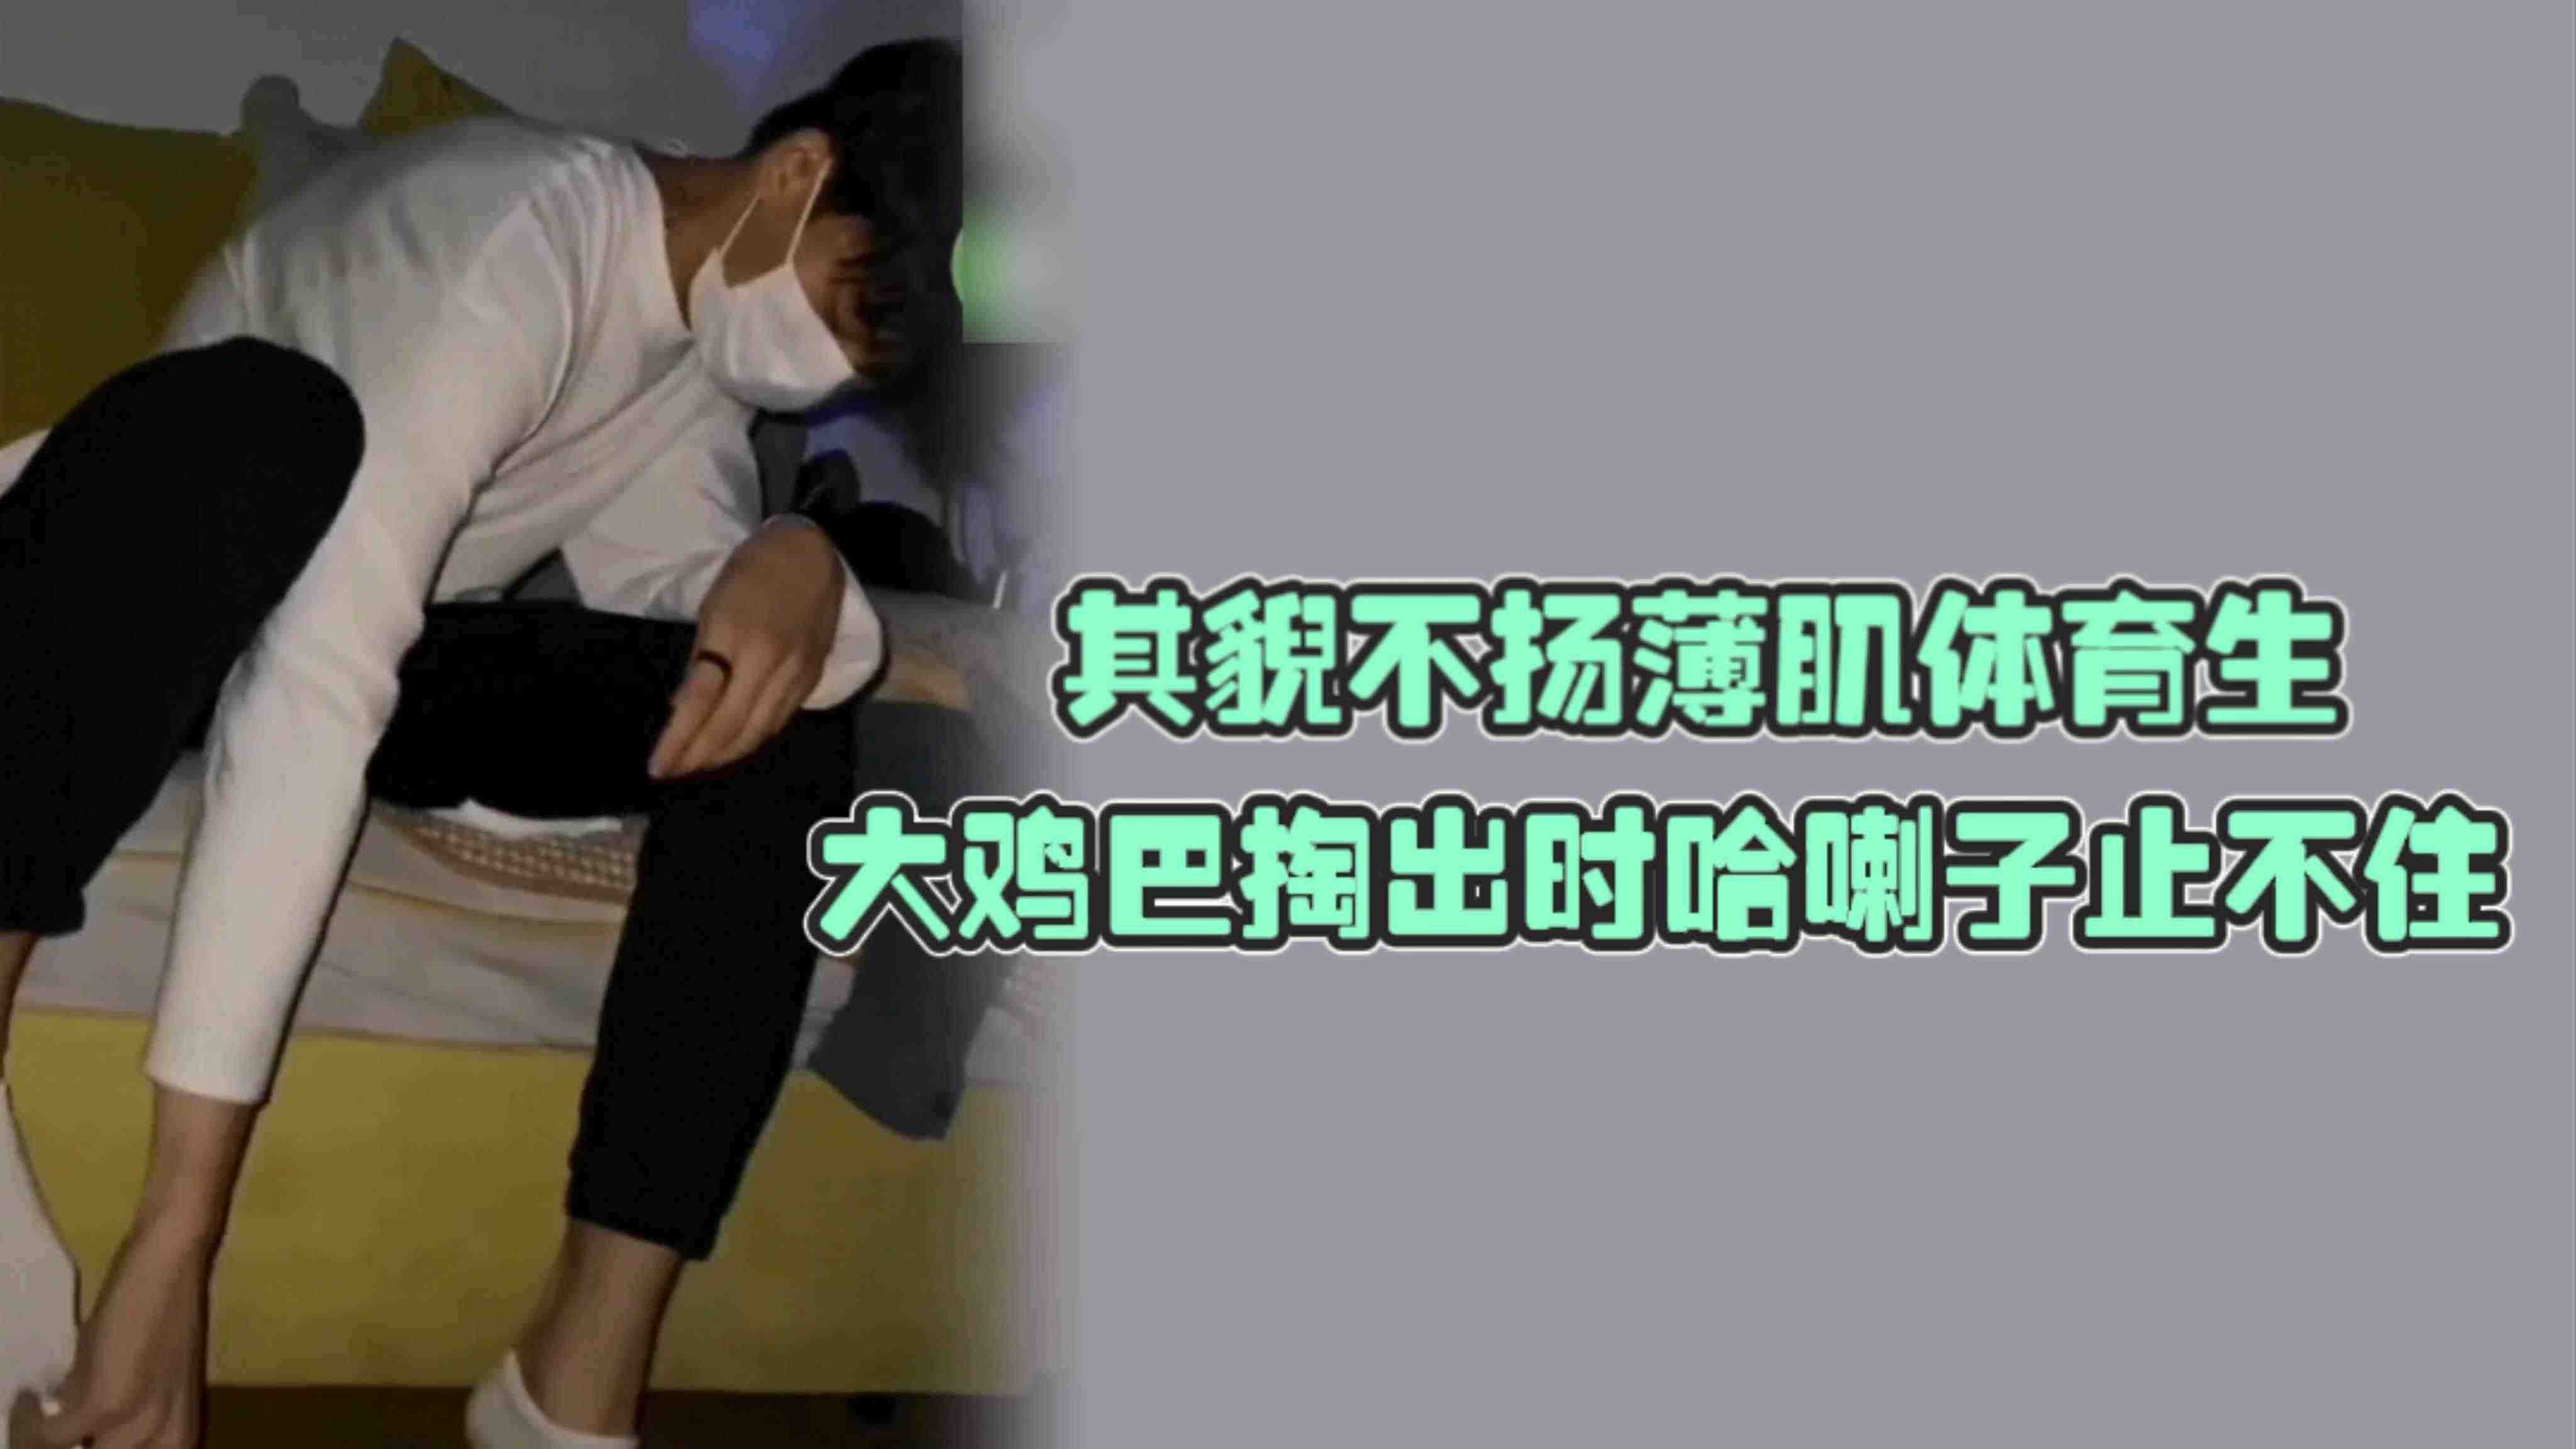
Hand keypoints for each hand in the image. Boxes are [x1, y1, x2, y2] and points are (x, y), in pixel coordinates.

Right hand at [14, 1220, 214, 1448]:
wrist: (170, 1263)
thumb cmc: (157, 1314)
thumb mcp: (138, 1382)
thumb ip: (109, 1414)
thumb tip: (68, 1430)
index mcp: (180, 1438)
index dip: (90, 1448)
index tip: (67, 1438)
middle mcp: (168, 1441)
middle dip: (60, 1448)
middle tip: (41, 1432)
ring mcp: (141, 1425)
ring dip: (40, 1442)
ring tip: (30, 1420)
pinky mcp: (109, 1405)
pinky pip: (51, 1437)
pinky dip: (30, 1422)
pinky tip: (28, 1400)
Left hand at [648, 519, 845, 778]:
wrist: (811, 554)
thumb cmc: (751, 573)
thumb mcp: (712, 607)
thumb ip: (700, 660)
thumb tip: (682, 708)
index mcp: (733, 634)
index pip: (701, 701)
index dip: (677, 739)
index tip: (657, 765)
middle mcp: (767, 660)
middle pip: (729, 725)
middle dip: (697, 756)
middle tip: (673, 773)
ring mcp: (794, 671)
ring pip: (757, 731)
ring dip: (724, 755)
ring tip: (698, 767)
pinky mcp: (811, 678)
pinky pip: (779, 721)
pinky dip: (753, 739)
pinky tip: (734, 747)